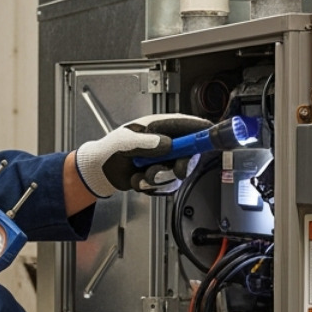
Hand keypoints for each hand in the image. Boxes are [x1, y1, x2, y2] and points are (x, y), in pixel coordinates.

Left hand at [75, 113, 210, 195]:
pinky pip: (165, 185)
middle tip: (177, 170)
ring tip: (140, 174)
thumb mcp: (125, 142)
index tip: (211, 138)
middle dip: (182, 164)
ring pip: (177, 172)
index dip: (202, 131)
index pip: (188, 125)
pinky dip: (150, 185)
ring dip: (158, 177)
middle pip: (190, 153)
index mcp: (159, 126)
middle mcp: (165, 142)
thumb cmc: (110, 150)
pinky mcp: (160, 174)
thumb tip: (168, 143)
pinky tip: (137, 179)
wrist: (100, 172)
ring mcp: (164, 159)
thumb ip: (146, 142)